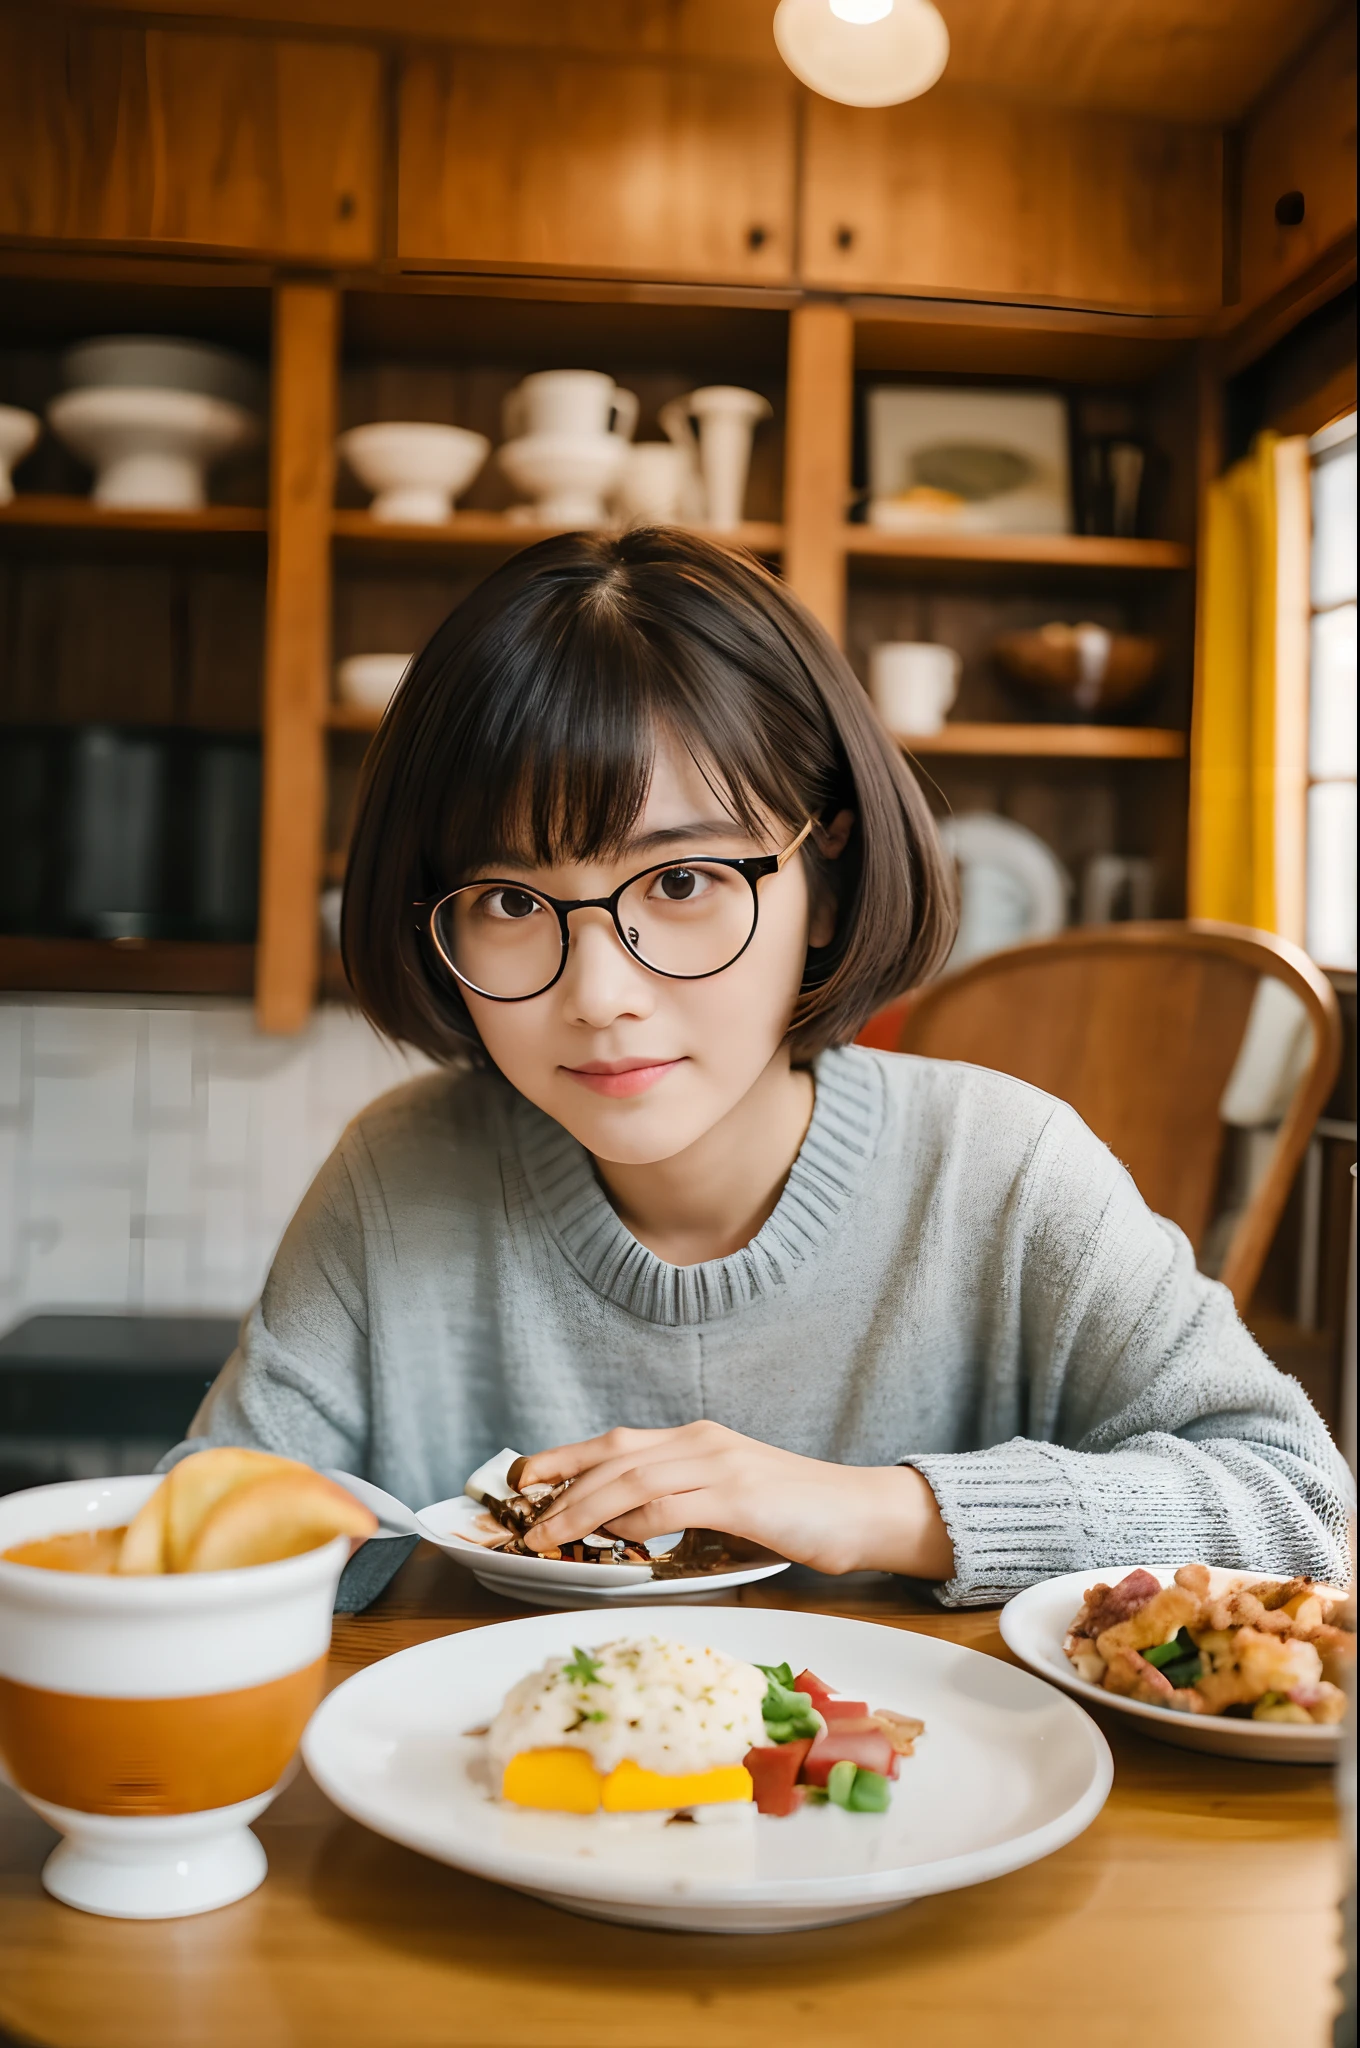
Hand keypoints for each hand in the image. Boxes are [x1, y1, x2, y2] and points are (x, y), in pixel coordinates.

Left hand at [513, 1423, 954, 1579]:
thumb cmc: (796, 1514)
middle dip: (562, 1487)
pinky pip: (673, 1505)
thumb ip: (679, 1507)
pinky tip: (615, 1538)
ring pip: (633, 1479)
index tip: (525, 1478)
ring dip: (584, 1509)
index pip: (616, 1442)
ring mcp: (721, 1465)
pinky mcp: (740, 1496)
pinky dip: (636, 1521)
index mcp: (696, 1441)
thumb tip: (625, 1529)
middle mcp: (702, 1443)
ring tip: (551, 1536)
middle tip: (526, 1519)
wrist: (859, 1511)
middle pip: (614, 1456)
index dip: (565, 1457)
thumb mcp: (727, 1503)